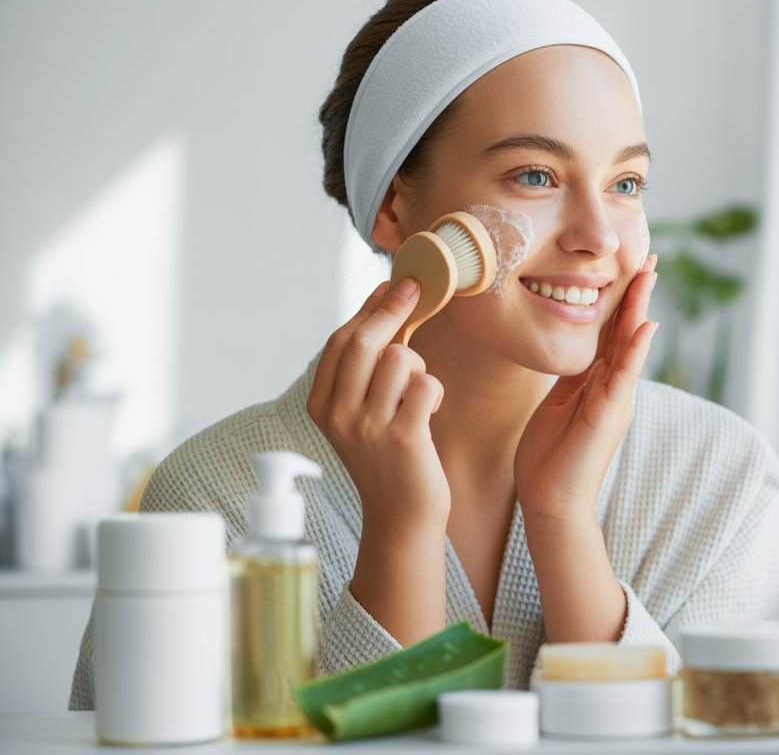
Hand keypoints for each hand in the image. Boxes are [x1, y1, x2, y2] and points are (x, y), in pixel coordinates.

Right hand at [306, 278, 450, 530]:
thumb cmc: (389, 457)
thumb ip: (365, 370)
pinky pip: (425, 384)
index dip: (367, 308)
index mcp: (321, 405)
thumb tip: (386, 307)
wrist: (401, 517)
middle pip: (363, 341)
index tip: (390, 284)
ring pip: (399, 358)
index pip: (339, 342)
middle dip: (392, 309)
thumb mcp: (361, 414)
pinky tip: (428, 412)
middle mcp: (339, 415)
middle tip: (416, 290)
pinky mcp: (402, 437)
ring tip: (416, 394)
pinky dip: (433, 391)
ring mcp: (368, 427)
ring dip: (417, 366)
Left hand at [514, 255, 659, 527]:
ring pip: (630, 344)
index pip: (611, 332)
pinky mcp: (610, 413)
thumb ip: (570, 380)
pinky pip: (625, 374)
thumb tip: (571, 355)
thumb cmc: (549, 459)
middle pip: (626, 330)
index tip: (627, 268)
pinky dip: (635, 349)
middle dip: (636, 293)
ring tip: (649, 274)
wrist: (551, 501)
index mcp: (598, 383)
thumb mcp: (558, 406)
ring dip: (640, 307)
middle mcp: (613, 387)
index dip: (618, 299)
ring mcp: (615, 399)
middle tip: (648, 256)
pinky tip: (645, 325)